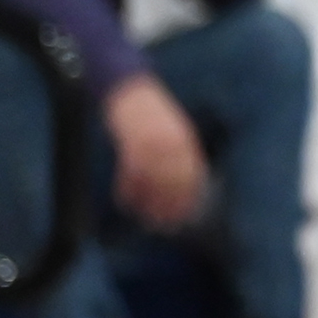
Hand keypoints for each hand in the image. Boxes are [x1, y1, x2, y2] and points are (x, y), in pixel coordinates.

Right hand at [106, 75, 207, 230]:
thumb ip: (183, 156)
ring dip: (148, 203)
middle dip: (169, 206)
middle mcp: (170, 143)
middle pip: (172, 181)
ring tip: (145, 221)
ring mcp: (150, 143)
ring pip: (151, 181)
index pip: (191, 175)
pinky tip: (126, 203)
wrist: (131, 92)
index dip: (187, 199)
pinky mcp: (129, 143)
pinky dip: (127, 189)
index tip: (183, 217)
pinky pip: (129, 173)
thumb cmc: (154, 117)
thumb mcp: (176, 133)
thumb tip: (191, 187)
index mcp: (185, 140)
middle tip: (164, 226)